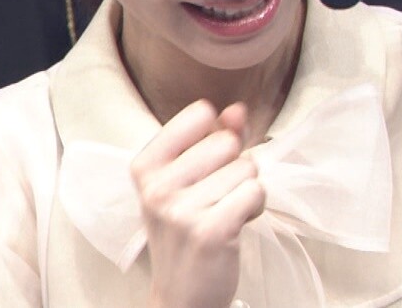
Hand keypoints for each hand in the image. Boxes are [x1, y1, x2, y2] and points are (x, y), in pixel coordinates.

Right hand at [133, 101, 264, 307]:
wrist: (182, 297)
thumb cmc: (186, 233)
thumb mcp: (187, 182)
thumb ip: (213, 139)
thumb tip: (238, 111)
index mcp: (145, 166)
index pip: (200, 114)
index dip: (216, 137)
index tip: (205, 166)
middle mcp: (158, 186)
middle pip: (228, 142)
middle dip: (235, 167)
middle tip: (216, 197)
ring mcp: (181, 210)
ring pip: (246, 168)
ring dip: (246, 190)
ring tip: (225, 212)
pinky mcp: (210, 231)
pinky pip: (256, 193)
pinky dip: (256, 207)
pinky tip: (237, 224)